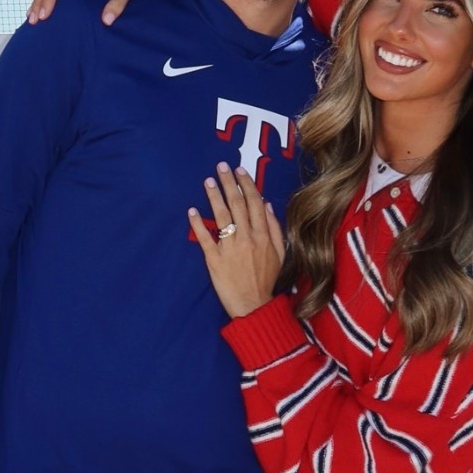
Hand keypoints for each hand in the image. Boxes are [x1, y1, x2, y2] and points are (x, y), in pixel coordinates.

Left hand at [188, 163, 285, 318]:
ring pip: (222, 217)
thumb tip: (267, 205)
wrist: (255, 306)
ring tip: (208, 181)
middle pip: (237, 204)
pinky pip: (205, 238)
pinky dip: (198, 224)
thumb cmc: (268, 280)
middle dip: (229, 183)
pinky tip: (192, 211)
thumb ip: (274, 228)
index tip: (240, 170)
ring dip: (214, 197)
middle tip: (221, 166)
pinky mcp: (215, 260)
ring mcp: (230, 248)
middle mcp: (247, 238)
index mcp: (263, 236)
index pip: (254, 203)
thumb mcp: (281, 253)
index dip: (247, 184)